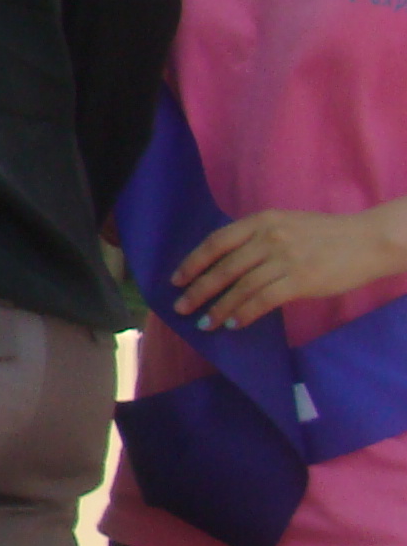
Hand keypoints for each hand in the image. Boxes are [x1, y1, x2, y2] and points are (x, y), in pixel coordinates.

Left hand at [168, 204, 406, 333]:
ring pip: (240, 287)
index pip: (216, 242)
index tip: (177, 279)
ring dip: (219, 308)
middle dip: (198, 290)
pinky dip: (244, 314)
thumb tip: (225, 262)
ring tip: (205, 323)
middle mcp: (269, 237)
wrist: (368, 239)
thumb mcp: (286, 223)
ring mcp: (285, 258)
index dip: (193, 262)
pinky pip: (263, 300)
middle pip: (223, 267)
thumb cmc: (326, 234)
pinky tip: (233, 324)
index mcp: (261, 220)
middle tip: (180, 308)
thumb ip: (257, 237)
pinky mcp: (301, 280)